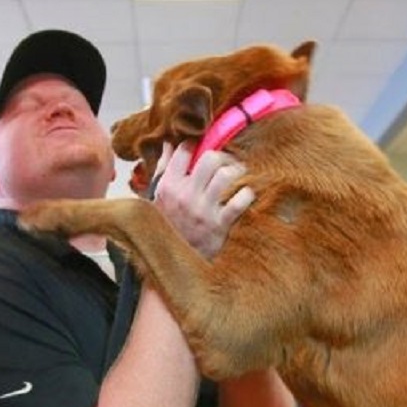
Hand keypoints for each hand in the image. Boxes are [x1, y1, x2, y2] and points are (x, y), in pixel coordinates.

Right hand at [152, 142, 256, 258]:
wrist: (176, 263)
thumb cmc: (169, 226)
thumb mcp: (159, 197)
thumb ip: (164, 169)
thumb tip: (168, 143)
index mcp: (168, 186)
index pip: (183, 150)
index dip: (196, 144)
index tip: (202, 148)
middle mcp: (185, 196)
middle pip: (210, 158)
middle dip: (223, 157)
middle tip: (227, 163)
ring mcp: (203, 210)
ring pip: (227, 175)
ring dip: (237, 172)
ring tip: (238, 176)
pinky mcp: (220, 225)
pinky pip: (240, 200)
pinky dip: (247, 194)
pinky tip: (245, 195)